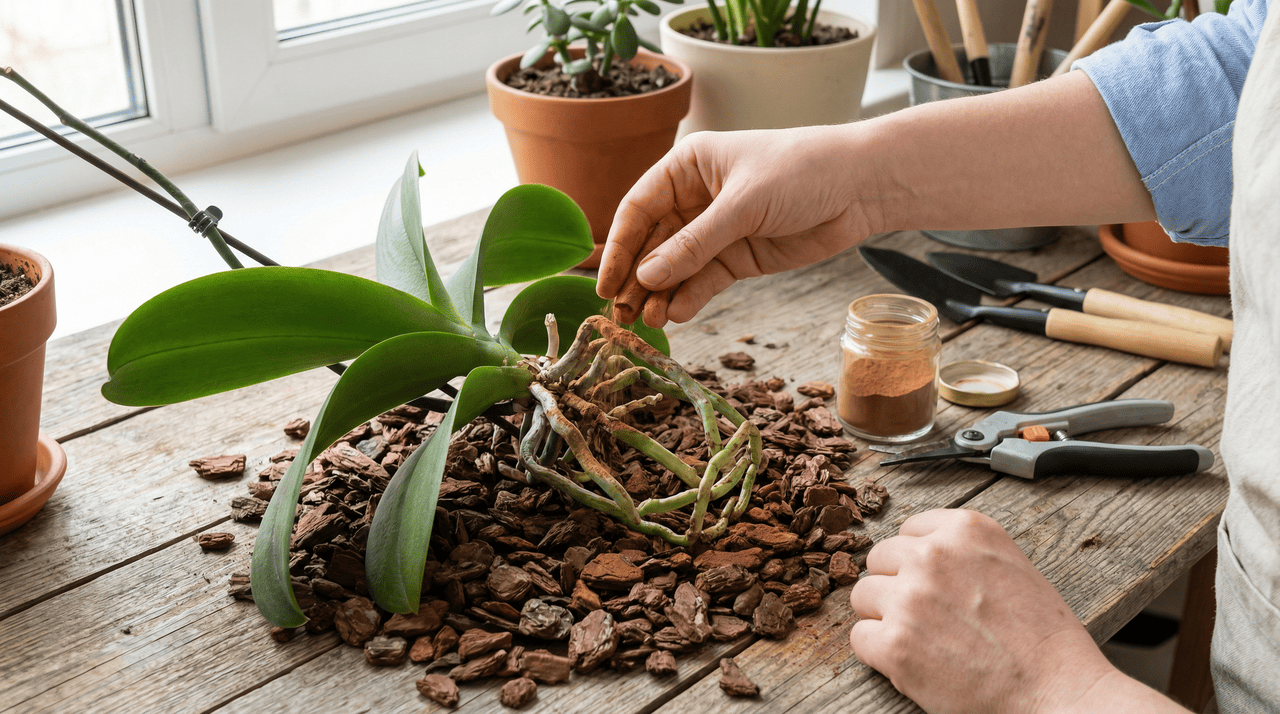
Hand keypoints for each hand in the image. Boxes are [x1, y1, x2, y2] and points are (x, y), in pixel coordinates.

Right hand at [596, 125, 882, 326]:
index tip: (606, 282)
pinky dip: (689, 298)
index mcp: (687, 167)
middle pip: (653, 243)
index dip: (621, 246)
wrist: (861, 186)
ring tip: (648, 322)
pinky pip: (704, 281)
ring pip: (676, 267)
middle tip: (621, 314)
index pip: (639, 208)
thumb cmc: (802, 171)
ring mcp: (717, 230)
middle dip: (637, 279)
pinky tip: (676, 315)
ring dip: (660, 295)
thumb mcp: (743, 205)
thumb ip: (694, 244)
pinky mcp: (739, 257)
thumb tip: (645, 277)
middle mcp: (696, 198)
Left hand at [848, 509, 1141, 713]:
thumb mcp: (1010, 566)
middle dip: (895, 587)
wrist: (1056, 692)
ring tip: (922, 641)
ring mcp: (910, 598)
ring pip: (862, 596)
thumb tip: (918, 553)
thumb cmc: (1042, 639)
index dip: (917, 562)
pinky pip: (860, 638)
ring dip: (883, 618)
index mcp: (965, 530)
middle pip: (879, 559)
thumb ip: (963, 552)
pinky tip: (913, 663)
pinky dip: (879, 654)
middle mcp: (933, 556)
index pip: (909, 530)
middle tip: (927, 618)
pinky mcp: (894, 644)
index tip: (933, 585)